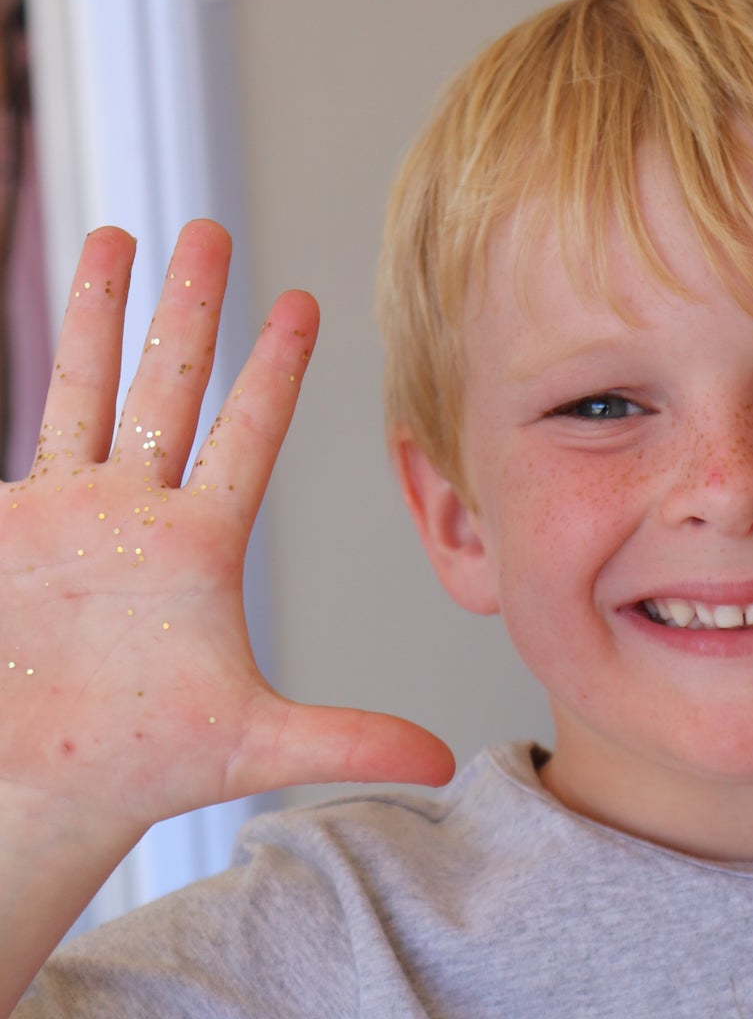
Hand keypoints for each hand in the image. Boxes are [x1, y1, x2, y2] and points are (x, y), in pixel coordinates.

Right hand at [1, 220, 454, 841]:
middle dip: (191, 306)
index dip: (273, 369)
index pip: (245, 434)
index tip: (302, 302)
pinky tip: (25, 307)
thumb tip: (443, 762)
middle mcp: (136, 512)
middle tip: (212, 229)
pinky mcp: (10, 527)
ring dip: (102, 310)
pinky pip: (24, 427)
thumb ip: (348, 739)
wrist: (39, 788)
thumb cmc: (141, 765)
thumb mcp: (253, 744)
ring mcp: (66, 512)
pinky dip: (27, 371)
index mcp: (199, 546)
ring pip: (89, 384)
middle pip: (170, 383)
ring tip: (117, 232)